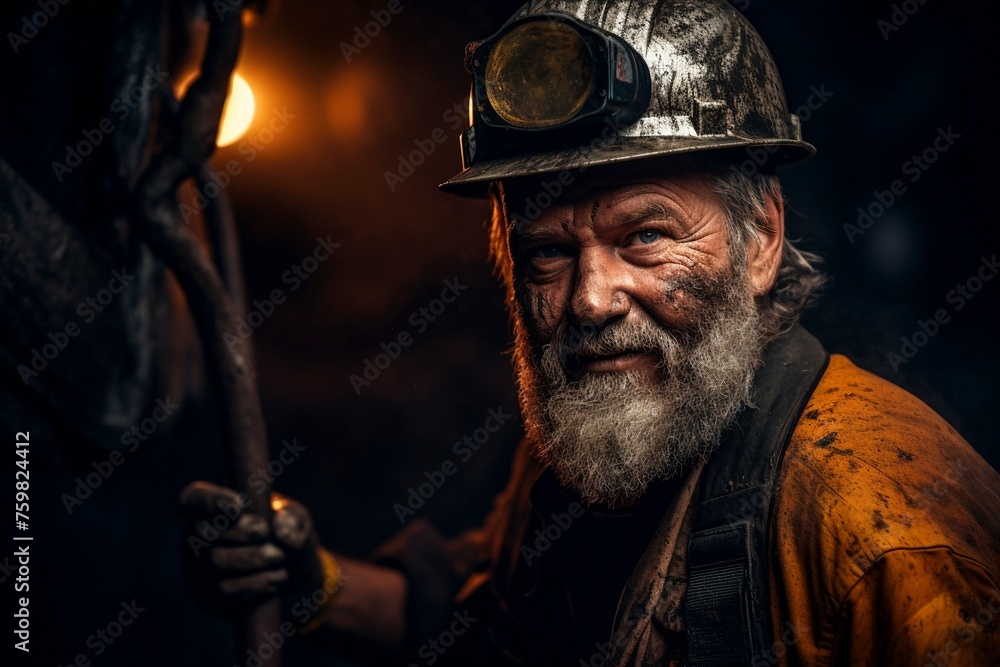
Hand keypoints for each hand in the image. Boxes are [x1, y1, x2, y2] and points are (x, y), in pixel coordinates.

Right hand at [179, 481, 325, 619]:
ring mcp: (197, 567)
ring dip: (252, 559)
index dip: (210, 501)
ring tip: (279, 557)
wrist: (290, 577)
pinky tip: (276, 578)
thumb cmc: (286, 535)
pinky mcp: (206, 594)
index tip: (239, 506)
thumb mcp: (297, 519)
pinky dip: (255, 583)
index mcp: (214, 505)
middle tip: (265, 532)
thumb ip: (292, 518)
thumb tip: (279, 527)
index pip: (193, 498)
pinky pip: (224, 590)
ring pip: (214, 562)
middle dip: (241, 532)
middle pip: (202, 532)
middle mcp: (196, 534)